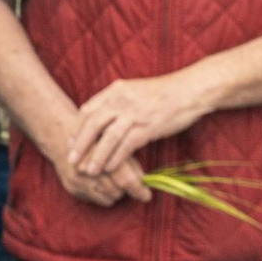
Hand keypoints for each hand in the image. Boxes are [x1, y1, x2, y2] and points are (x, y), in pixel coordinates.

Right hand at [46, 107, 147, 208]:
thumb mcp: (115, 141)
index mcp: (100, 155)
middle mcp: (87, 169)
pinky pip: (95, 200)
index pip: (124, 180)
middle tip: (128, 179)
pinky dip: (101, 193)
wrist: (61, 135)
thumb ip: (129, 161)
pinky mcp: (72, 188)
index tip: (147, 195)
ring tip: (111, 178)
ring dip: (114, 191)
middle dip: (126, 188)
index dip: (138, 190)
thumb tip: (145, 181)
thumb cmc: (94, 136)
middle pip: (117, 192)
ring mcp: (77, 180)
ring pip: (108, 198)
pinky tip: (99, 181)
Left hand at [70, 71, 209, 178]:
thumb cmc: (163, 93)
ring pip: (108, 137)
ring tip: (89, 171)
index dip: (77, 128)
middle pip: (93, 124)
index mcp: (116, 90)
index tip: (71, 142)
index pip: (88, 110)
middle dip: (80, 144)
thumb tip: (102, 116)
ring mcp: (135, 113)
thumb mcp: (134, 90)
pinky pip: (127, 144)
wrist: (190, 89)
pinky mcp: (148, 126)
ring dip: (96, 156)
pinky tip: (110, 168)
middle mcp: (121, 100)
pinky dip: (116, 158)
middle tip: (72, 160)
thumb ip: (117, 101)